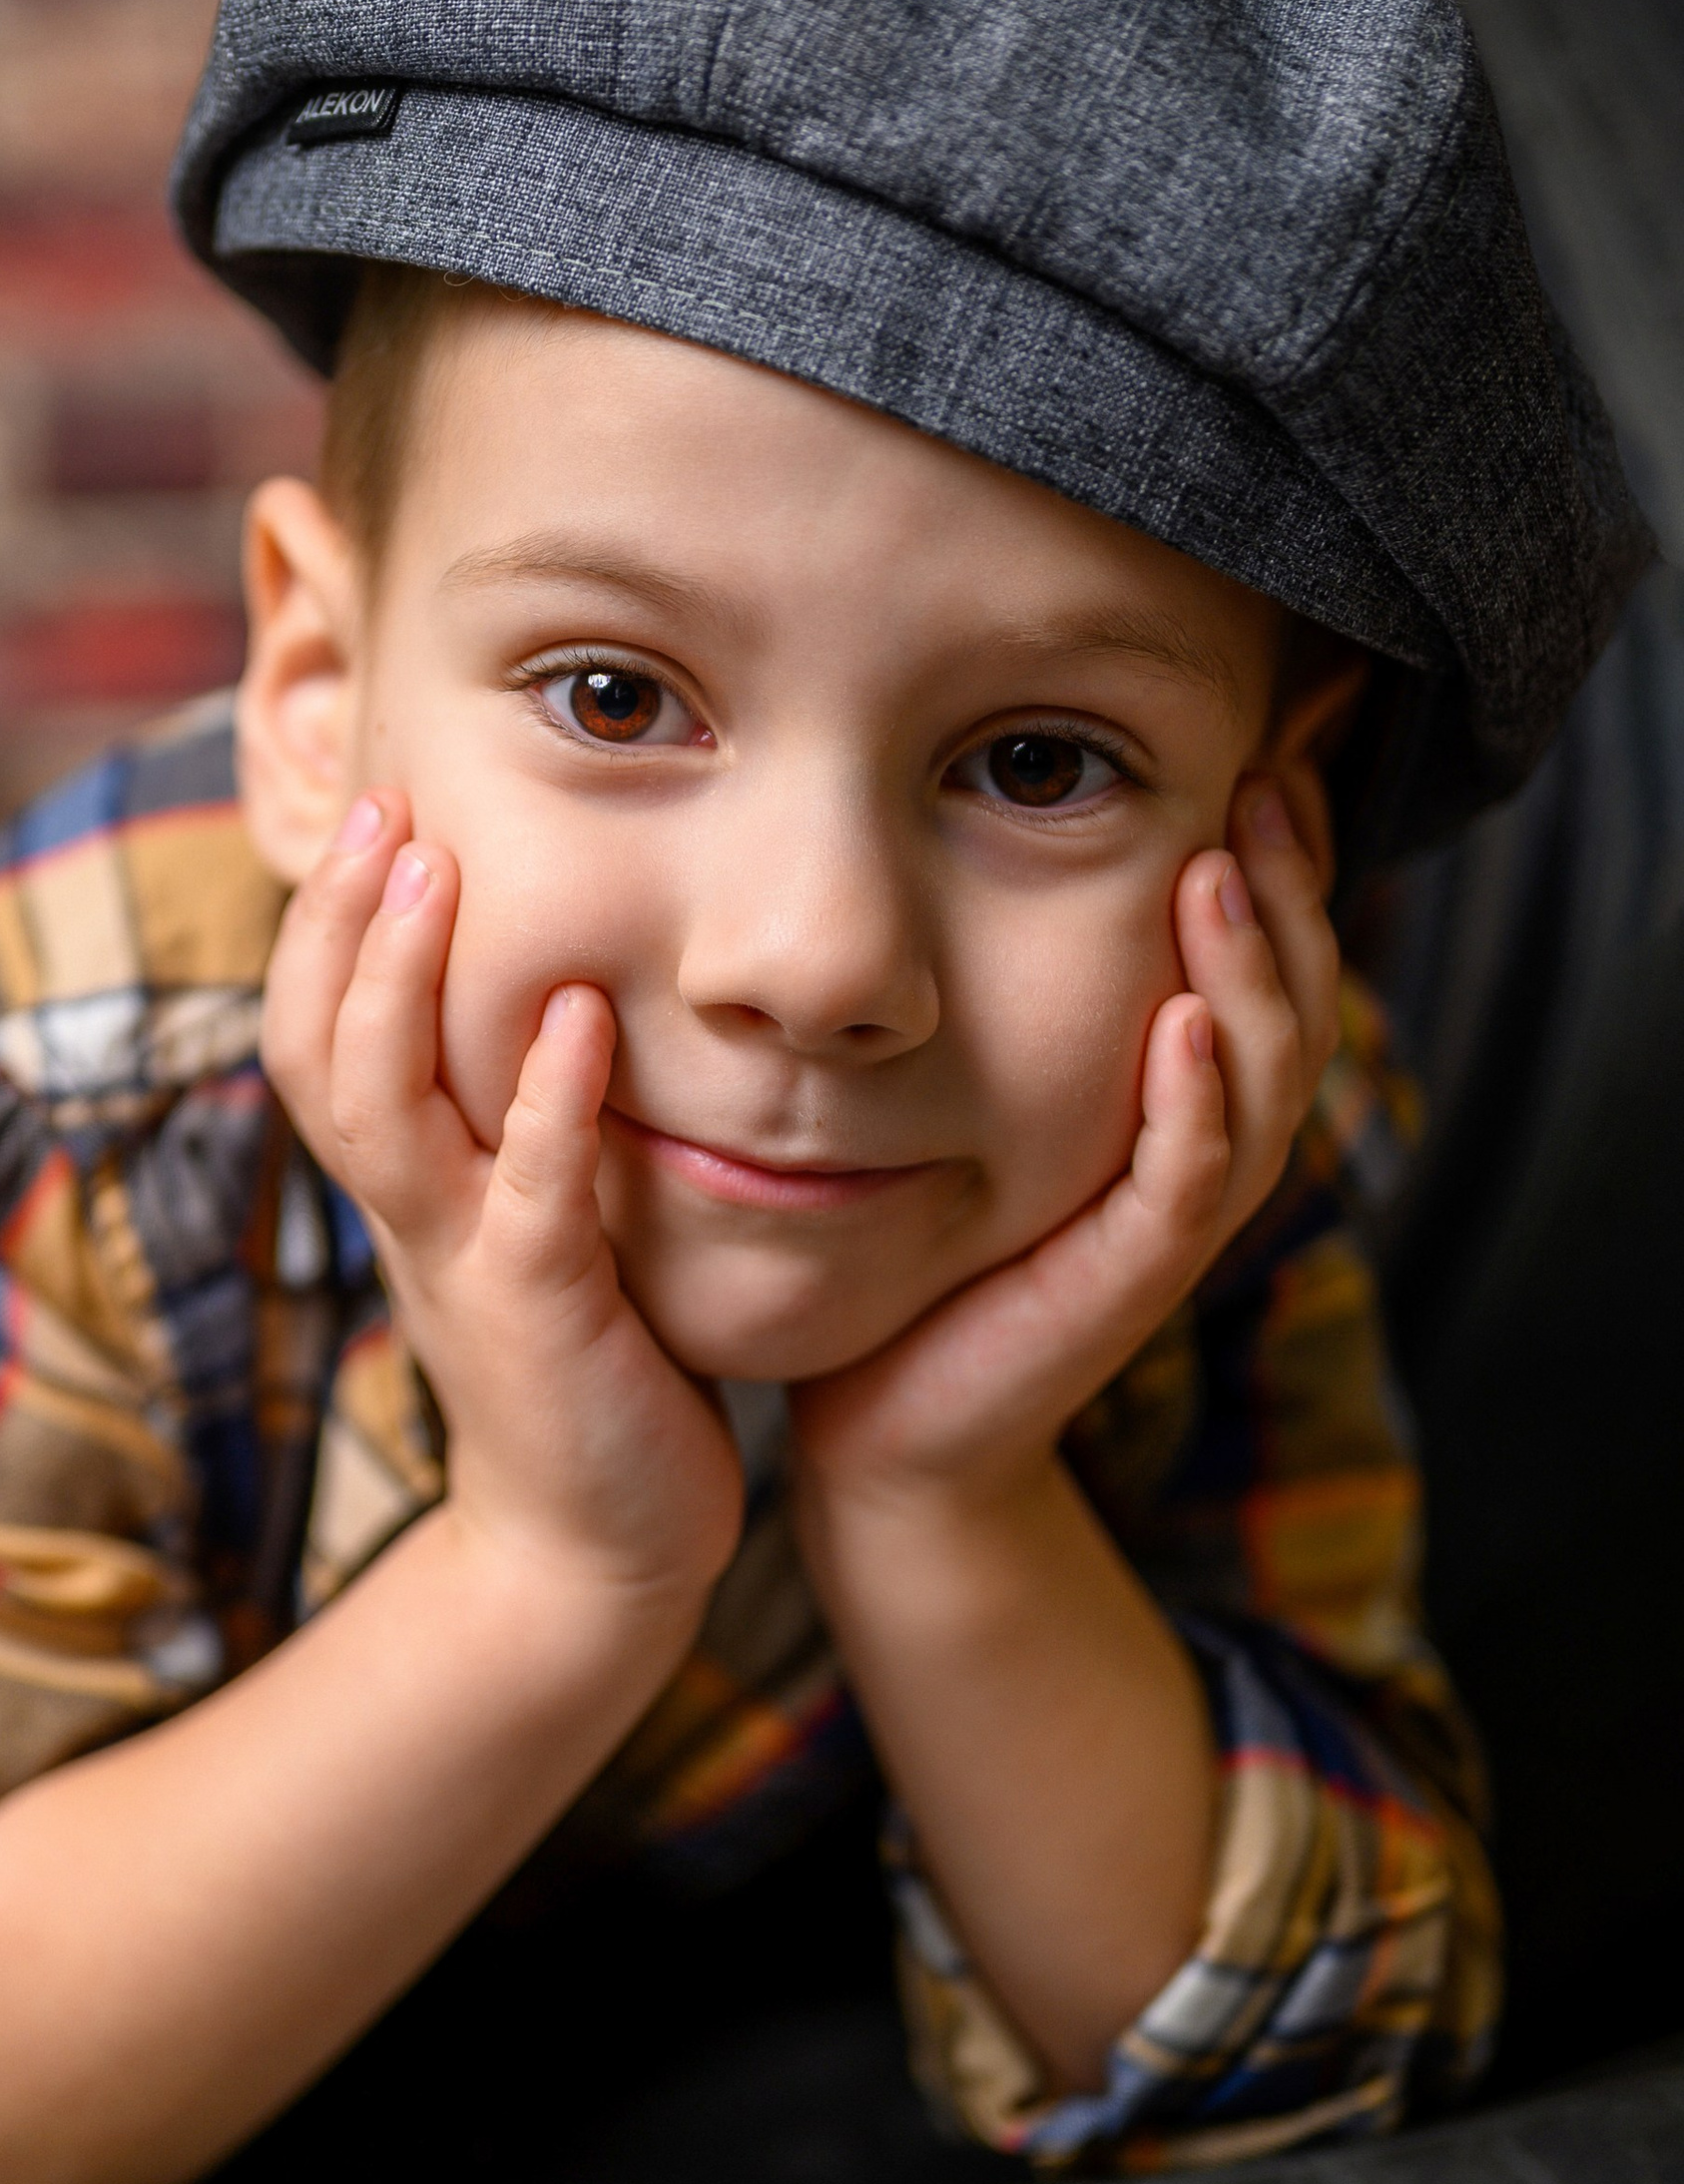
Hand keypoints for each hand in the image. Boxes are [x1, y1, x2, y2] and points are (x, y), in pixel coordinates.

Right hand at [262, 788, 744, 1615]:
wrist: (593, 1548)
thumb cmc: (580, 1369)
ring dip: (398, 982)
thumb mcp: (527, 1222)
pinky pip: (529, 1195)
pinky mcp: (541, 1314)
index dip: (322, 928)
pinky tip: (578, 1016)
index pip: (314, 1036)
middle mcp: (409, 1213)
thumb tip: (554, 986)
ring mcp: (462, 1262)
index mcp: (402, 1186)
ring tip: (433, 868)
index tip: (367, 809)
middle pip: (316, 1050)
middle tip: (377, 801)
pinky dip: (546, 1103)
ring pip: (382, 1109)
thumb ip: (514, 1124)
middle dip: (337, 923)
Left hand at [790, 776, 1340, 1520]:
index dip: (1280, 864)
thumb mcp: (964, 1099)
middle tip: (1263, 779)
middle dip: (1286, 889)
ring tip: (1224, 868)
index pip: (1263, 960)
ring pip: (1261, 1079)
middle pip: (1294, 1002)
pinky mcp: (1127, 1281)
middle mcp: (1196, 1153)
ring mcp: (1169, 1222)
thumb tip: (964, 841)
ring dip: (1251, 969)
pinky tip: (1183, 1023)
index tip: (1259, 752)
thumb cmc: (920, 1255)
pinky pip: (1187, 1182)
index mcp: (1177, 1104)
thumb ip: (996, 993)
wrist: (888, 1431)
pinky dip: (1197, 1102)